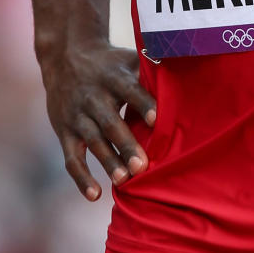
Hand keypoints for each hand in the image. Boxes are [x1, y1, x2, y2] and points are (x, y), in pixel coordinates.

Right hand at [41, 41, 156, 199]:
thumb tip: (189, 68)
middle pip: (109, 122)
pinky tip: (95, 195)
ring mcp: (77, 116)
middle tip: (142, 166)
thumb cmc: (110, 63)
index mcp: (113, 78)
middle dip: (125, 144)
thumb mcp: (128, 59)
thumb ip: (153, 68)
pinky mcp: (64, 132)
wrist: (64, 57)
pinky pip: (71, 158)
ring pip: (92, 142)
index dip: (142, 104)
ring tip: (124, 180)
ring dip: (107, 162)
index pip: (129, 90)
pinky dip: (81, 178)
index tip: (156, 120)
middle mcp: (93, 97)